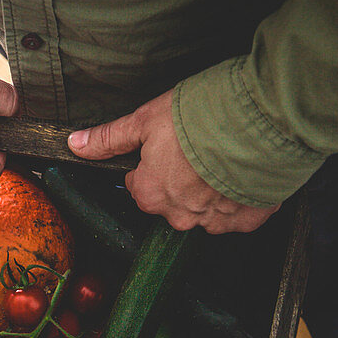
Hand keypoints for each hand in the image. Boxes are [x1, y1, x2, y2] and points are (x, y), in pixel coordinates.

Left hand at [68, 90, 278, 233]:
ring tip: (225, 156)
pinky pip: (238, 214)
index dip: (153, 163)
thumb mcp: (145, 119)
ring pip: (205, 209)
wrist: (262, 121)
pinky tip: (244, 172)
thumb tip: (75, 144)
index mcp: (149, 194)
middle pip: (172, 200)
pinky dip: (241, 197)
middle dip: (183, 178)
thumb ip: (110, 138)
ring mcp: (213, 221)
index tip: (171, 145)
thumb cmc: (203, 117)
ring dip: (213, 188)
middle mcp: (178, 215)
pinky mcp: (247, 220)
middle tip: (199, 148)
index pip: (140, 185)